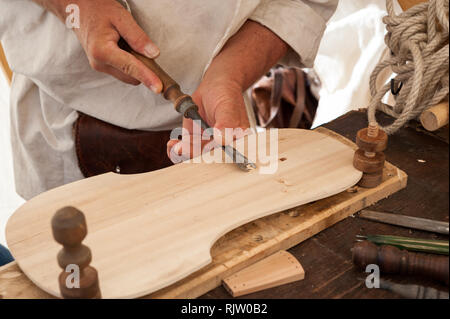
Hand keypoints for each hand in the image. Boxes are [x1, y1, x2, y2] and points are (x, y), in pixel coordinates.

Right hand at [35, 0, 161, 91]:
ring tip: (128, 43)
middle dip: (143, 68)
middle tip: (144, 48)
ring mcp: (99, 67)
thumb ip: (138, 37)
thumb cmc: (99, 10)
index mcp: (102, 51)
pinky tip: (124, 48)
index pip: (130, 68)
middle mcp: (99, 63)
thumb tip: (153, 54)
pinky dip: (129, 64)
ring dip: (135, 65)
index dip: (147, 77)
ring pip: (128, 76)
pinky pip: (123, 72)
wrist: (78, 9)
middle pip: (132, 76)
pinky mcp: (102, 67)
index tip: (158, 87)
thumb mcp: (121, 18)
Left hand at [167, 77, 249, 161]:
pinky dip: (176, 150)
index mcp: (236, 142)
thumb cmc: (226, 96)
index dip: (213, 160)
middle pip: (207, 159)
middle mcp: (221, 147)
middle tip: (181, 149)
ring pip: (194, 157)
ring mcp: (206, 144)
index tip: (201, 155)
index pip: (226, 157)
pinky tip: (172, 144)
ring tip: (174, 146)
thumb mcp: (228, 108)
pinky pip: (184, 150)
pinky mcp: (194, 140)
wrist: (215, 86)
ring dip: (182, 154)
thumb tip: (222, 140)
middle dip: (192, 156)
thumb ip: (226, 124)